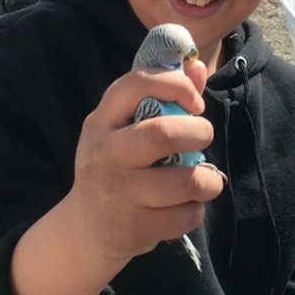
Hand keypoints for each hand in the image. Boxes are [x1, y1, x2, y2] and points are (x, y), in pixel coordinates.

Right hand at [67, 59, 220, 261]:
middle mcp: (106, 153)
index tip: (195, 103)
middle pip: (161, 134)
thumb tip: (196, 67)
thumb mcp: (124, 127)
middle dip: (198, 132)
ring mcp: (119, 192)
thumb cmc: (116, 165)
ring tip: (207, 180)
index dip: (175, 85)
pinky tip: (186, 206)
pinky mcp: (134, 226)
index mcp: (103, 120)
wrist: (86, 228)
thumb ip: (162, 94)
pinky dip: (195, 211)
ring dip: (208, 180)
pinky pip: (183, 216)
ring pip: (183, 182)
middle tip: (204, 136)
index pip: (136, 84)